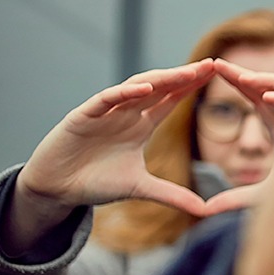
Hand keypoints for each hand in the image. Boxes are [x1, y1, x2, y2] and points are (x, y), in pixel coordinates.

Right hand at [6, 61, 215, 253]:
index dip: (191, 87)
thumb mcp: (141, 189)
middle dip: (184, 76)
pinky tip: (144, 89)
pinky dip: (123, 94)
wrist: (57, 188)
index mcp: (140, 126)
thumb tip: (206, 210)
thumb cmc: (96, 182)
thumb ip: (173, 196)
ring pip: (135, 88)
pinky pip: (104, 100)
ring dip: (160, 79)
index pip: (171, 100)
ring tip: (186, 72)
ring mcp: (104, 112)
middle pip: (159, 88)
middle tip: (211, 64)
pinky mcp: (82, 117)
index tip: (216, 73)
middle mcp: (125, 114)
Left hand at [202, 59, 273, 215]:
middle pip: (271, 87)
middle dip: (245, 75)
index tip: (214, 69)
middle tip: (218, 64)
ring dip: (269, 80)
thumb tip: (203, 210)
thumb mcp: (262, 197)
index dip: (238, 82)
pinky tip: (266, 99)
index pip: (258, 98)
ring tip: (242, 80)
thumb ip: (234, 199)